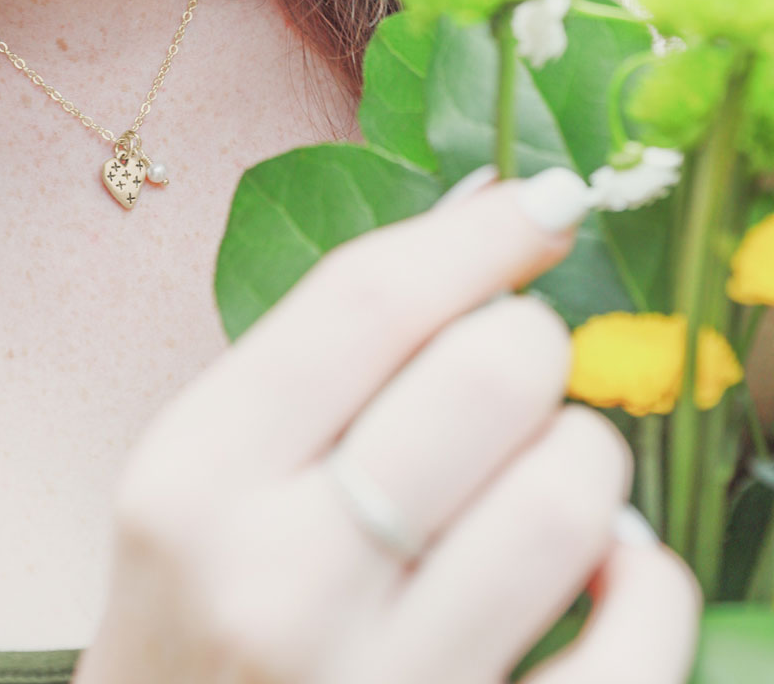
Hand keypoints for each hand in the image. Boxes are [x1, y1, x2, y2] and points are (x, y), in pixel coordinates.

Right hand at [73, 170, 701, 683]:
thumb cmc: (196, 597)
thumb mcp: (209, 460)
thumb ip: (330, 342)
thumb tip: (488, 208)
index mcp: (196, 476)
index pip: (366, 302)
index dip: (478, 233)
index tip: (545, 201)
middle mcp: (277, 582)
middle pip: (487, 377)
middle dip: (528, 340)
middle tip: (513, 361)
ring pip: (568, 498)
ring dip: (584, 452)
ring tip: (543, 465)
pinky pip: (636, 646)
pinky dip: (644, 580)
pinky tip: (599, 566)